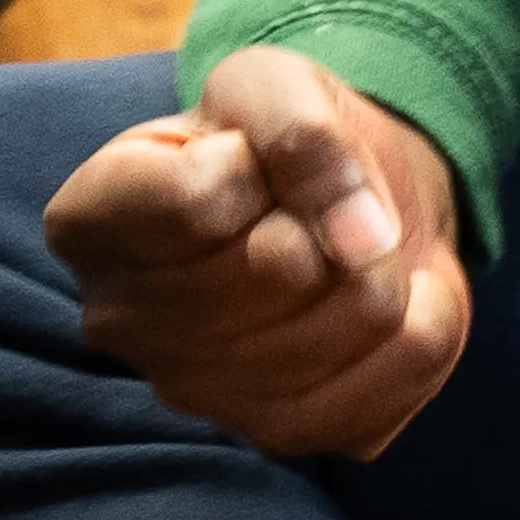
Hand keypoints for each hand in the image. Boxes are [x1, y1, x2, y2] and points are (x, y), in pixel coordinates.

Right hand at [46, 44, 473, 459]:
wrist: (331, 198)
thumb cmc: (272, 136)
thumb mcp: (276, 86)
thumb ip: (304, 137)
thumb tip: (362, 240)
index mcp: (90, 222)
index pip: (197, 200)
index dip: (256, 163)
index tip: (250, 155)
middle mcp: (122, 323)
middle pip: (279, 267)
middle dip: (331, 211)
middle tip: (314, 202)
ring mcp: (198, 393)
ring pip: (351, 319)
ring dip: (387, 258)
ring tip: (350, 242)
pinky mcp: (284, 432)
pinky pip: (403, 370)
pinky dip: (429, 312)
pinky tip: (397, 292)